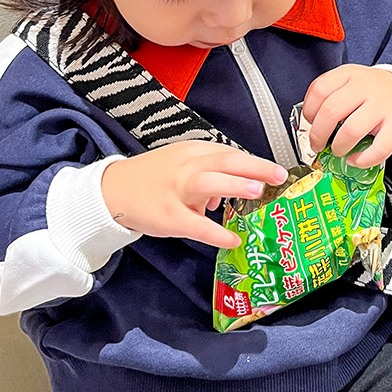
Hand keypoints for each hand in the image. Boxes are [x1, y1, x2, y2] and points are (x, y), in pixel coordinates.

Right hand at [100, 141, 287, 247]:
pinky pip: (194, 224)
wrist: (113, 191)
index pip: (229, 153)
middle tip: (278, 175)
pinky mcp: (167, 215)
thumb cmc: (153, 178)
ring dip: (234, 185)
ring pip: (208, 182)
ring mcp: (175, 190)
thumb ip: (211, 174)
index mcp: (193, 152)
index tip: (277, 169)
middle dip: (254, 167)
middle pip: (224, 161)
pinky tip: (232, 239)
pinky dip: (215, 232)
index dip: (255, 161)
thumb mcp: (182, 164)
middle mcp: (186, 166)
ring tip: (258, 191)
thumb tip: (236, 190)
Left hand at [302, 65, 391, 167]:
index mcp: (349, 74)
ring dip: (338, 147)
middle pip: (331, 111)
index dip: (309, 111)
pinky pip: (378, 149)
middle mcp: (365, 87)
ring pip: (352, 130)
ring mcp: (382, 106)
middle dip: (318, 134)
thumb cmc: (372, 91)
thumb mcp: (350, 81)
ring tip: (338, 151)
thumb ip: (330, 95)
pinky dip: (362, 160)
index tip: (310, 123)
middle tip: (317, 145)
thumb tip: (311, 124)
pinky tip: (355, 160)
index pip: (320, 90)